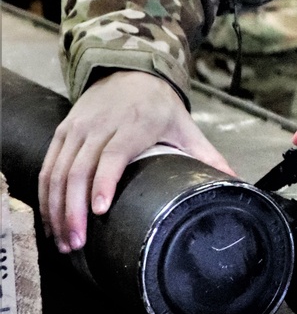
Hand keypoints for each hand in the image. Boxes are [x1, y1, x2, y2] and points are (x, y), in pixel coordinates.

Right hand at [39, 71, 233, 253]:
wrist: (130, 70)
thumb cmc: (159, 105)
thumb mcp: (185, 126)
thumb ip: (208, 156)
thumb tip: (234, 181)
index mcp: (135, 124)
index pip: (113, 154)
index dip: (103, 182)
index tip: (98, 210)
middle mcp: (102, 125)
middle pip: (80, 168)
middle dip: (73, 209)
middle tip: (76, 243)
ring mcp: (79, 128)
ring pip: (59, 170)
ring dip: (56, 208)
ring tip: (64, 241)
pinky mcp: (63, 131)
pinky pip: (48, 166)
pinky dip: (45, 195)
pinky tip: (51, 221)